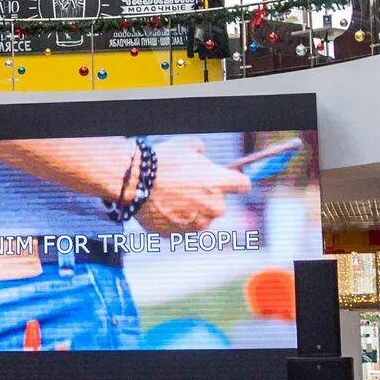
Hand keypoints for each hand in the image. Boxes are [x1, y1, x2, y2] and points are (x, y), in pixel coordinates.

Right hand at [134, 143, 249, 232]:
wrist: (135, 183)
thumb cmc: (162, 161)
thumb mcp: (186, 145)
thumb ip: (201, 152)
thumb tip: (201, 155)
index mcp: (220, 183)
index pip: (243, 185)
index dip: (235, 182)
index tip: (227, 180)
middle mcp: (214, 207)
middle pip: (218, 203)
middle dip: (206, 196)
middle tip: (185, 185)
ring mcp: (198, 224)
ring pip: (200, 217)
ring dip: (190, 209)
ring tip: (169, 196)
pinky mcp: (179, 235)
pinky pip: (182, 227)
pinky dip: (175, 219)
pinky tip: (161, 207)